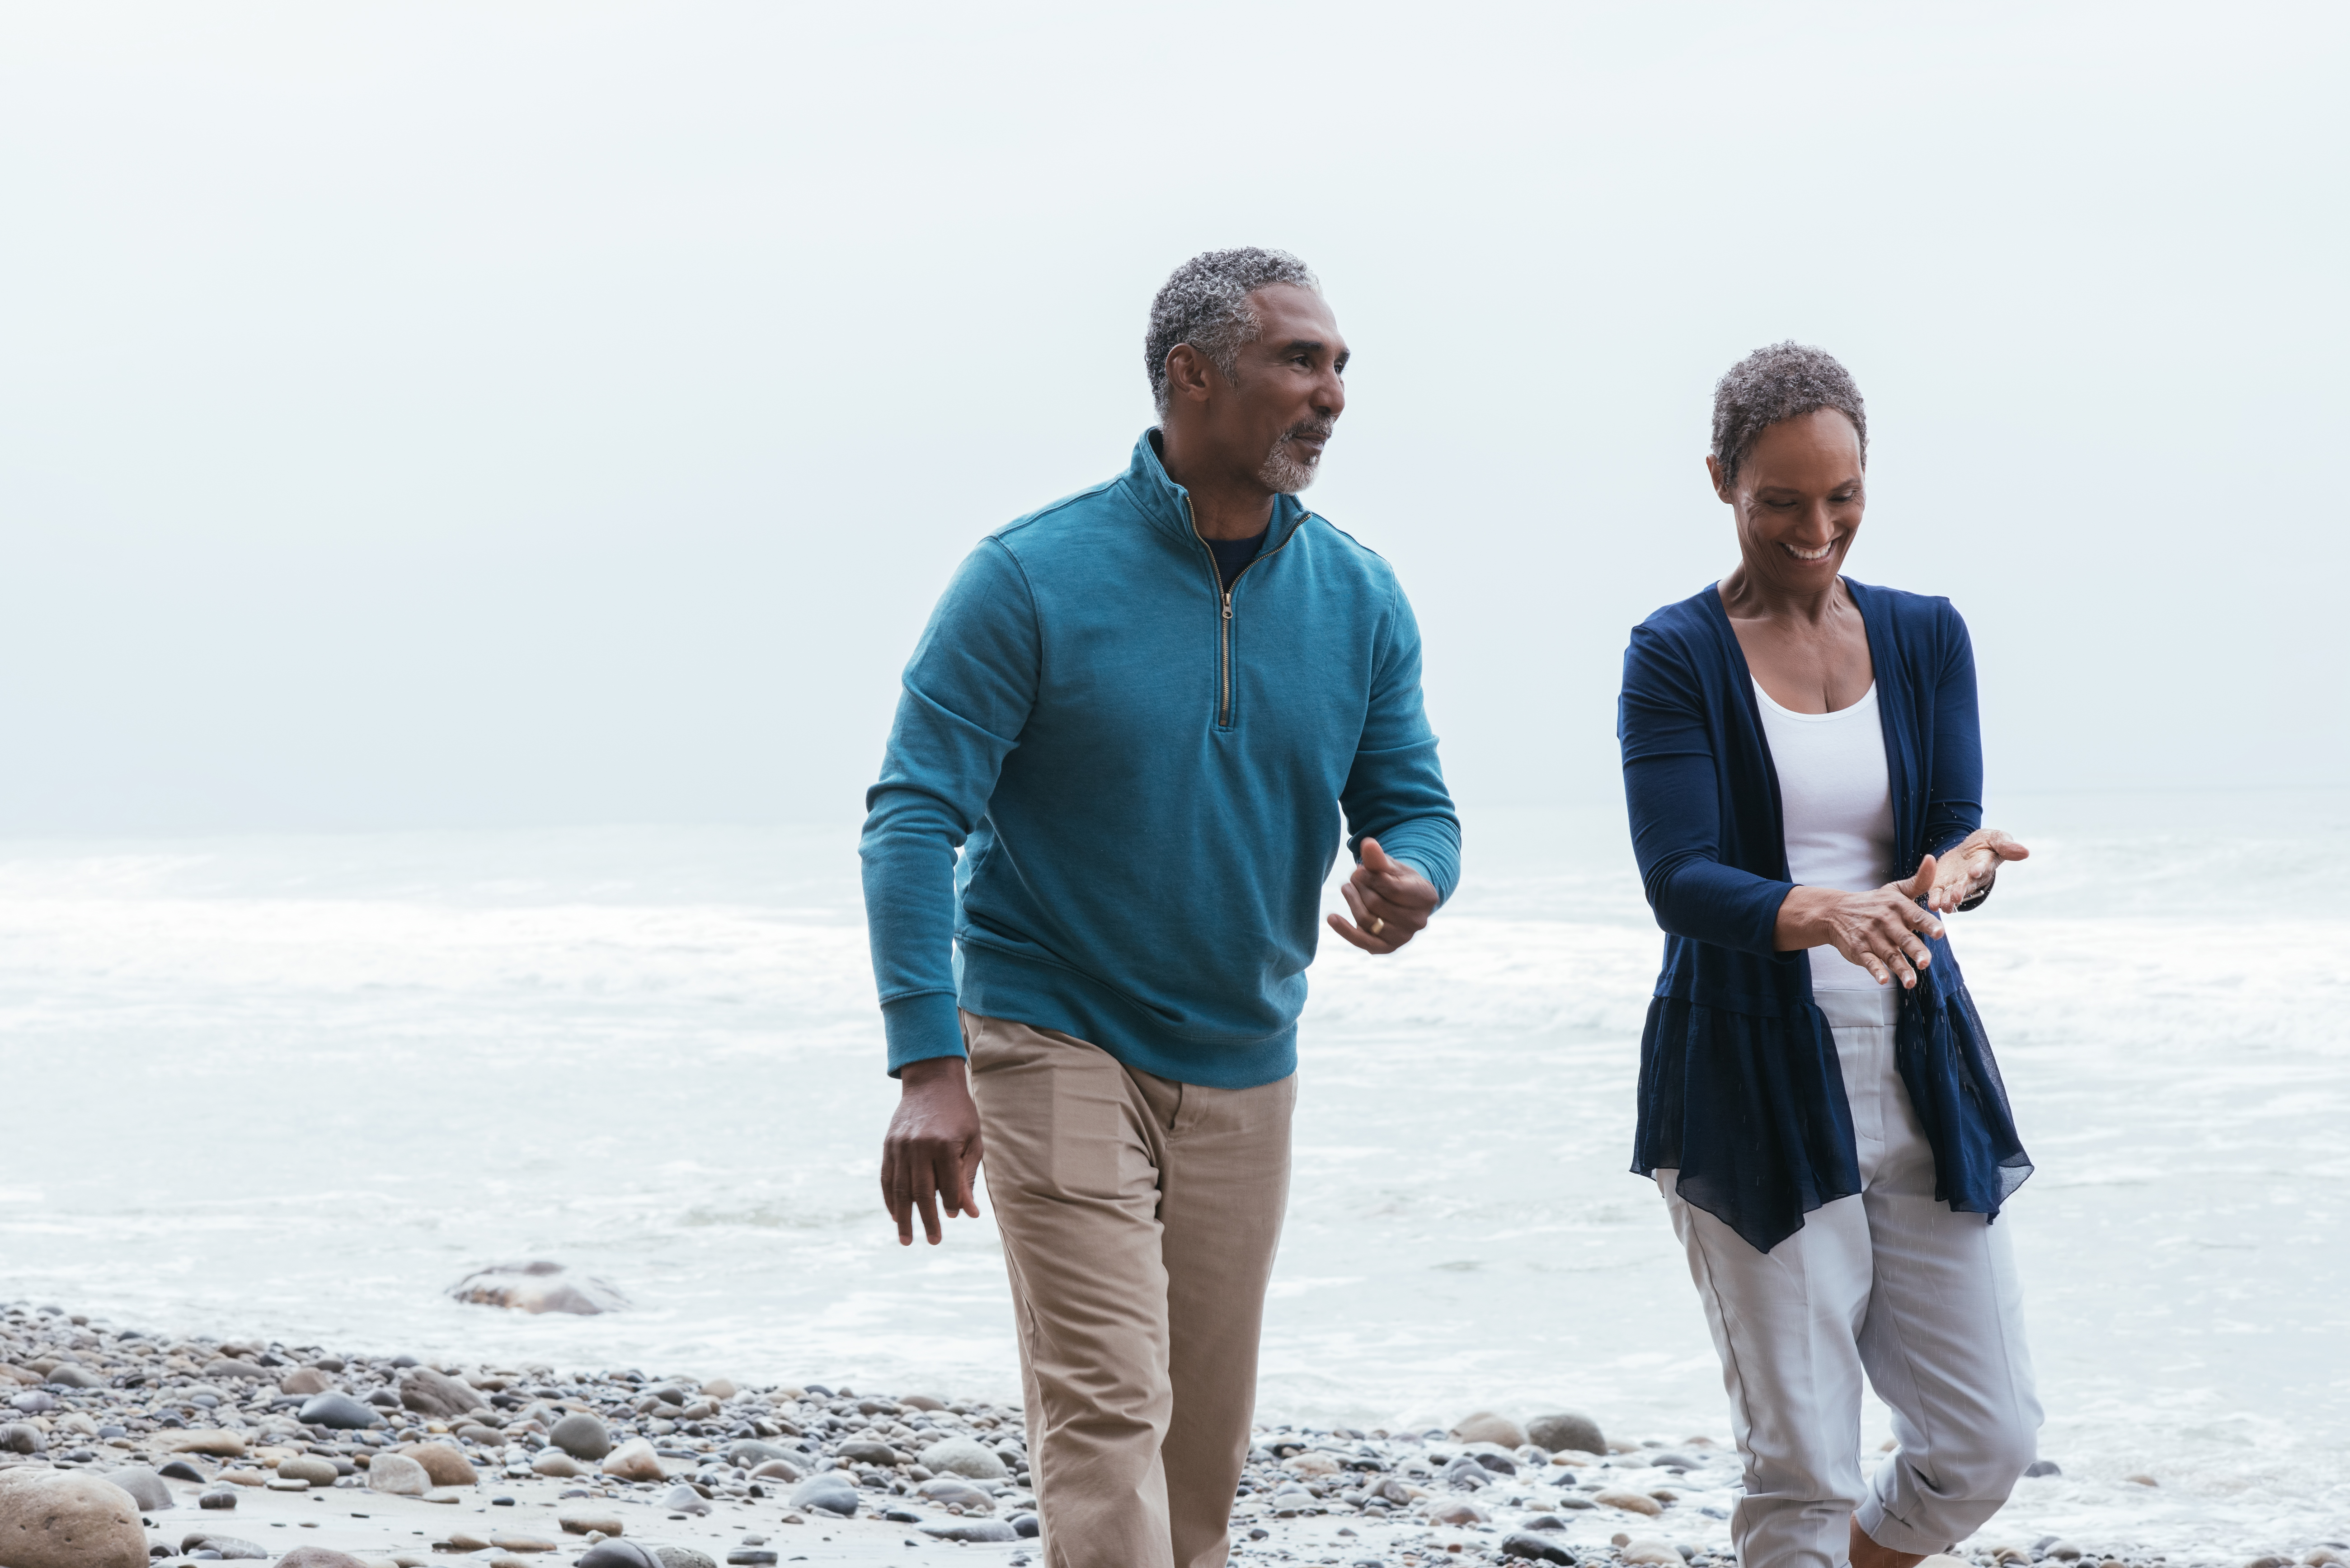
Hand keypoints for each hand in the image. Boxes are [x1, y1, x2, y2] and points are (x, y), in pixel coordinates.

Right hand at [880, 1056, 982, 1245]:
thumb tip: (969, 1214)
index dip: (953, 1204)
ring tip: (906, 1239)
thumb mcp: (972, 1141)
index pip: (948, 1185)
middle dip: (928, 1220)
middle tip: (934, 1241)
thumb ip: (967, 1177)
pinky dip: (889, 1199)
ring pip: (900, 1190)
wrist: (931, 1082)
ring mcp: (900, 1146)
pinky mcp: (888, 1145)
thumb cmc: (959, 1113)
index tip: (955, 1216)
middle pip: (922, 1193)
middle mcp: (919, 1147)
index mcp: (945, 1144)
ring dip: (903, 1218)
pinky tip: (895, 1215)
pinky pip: (886, 1178)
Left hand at [1327, 837, 1438, 954]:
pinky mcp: (1386, 948)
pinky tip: (1331, 917)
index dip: (1370, 878)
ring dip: (1352, 901)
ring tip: (1347, 888)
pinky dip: (1344, 930)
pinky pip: (1362, 941)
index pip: (1392, 888)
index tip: (1359, 869)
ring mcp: (1403, 937)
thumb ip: (1379, 858)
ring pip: (1367, 920)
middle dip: (1360, 887)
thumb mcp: (1392, 866)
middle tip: (1353, 877)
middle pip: (1376, 904)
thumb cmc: (1398, 879)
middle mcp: (1418, 921)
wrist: (1403, 901)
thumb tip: (1367, 844)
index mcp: (1427, 896)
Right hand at [1776, 856, 1947, 989]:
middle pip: (1903, 938)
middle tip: (1926, 962)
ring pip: (1889, 954)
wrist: (1835, 911)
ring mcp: (1871, 937)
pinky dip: (1875, 971)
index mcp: (1897, 907)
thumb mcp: (1896, 890)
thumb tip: (1933, 858)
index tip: (1940, 933)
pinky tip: (1883, 980)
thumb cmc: (1875, 902)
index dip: (1928, 924)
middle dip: (1915, 950)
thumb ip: (1919, 881)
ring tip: (1910, 982)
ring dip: (1900, 968)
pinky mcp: (1859, 950)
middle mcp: (1885, 922)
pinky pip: (1868, 961)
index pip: (1916, 916)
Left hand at [1925, 828, 2028, 912]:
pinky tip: (1932, 904)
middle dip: (1961, 890)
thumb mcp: (1996, 838)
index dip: (1980, 869)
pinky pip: (1938, 892)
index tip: (1976, 871)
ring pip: (1951, 893)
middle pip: (1966, 885)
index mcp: (1985, 864)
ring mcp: (1956, 882)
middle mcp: (1971, 877)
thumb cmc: (1986, 843)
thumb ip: (2006, 845)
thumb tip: (2025, 852)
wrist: (1968, 848)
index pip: (1983, 867)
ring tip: (1943, 906)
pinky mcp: (1942, 882)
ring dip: (1947, 900)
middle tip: (1956, 896)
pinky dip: (1935, 898)